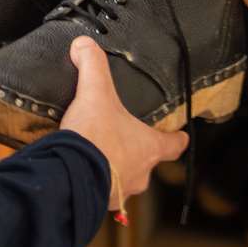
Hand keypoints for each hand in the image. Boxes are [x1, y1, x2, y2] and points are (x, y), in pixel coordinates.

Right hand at [58, 37, 188, 210]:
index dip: (177, 137)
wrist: (69, 175)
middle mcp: (141, 173)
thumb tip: (85, 44)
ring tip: (97, 153)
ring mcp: (122, 191)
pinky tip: (80, 168)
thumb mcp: (95, 93)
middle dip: (136, 151)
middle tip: (121, 138)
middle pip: (148, 161)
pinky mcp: (99, 201)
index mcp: (149, 147)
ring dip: (114, 168)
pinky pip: (102, 191)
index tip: (178, 134)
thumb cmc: (94, 138)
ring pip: (124, 179)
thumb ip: (93, 66)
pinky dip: (94, 181)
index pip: (175, 144)